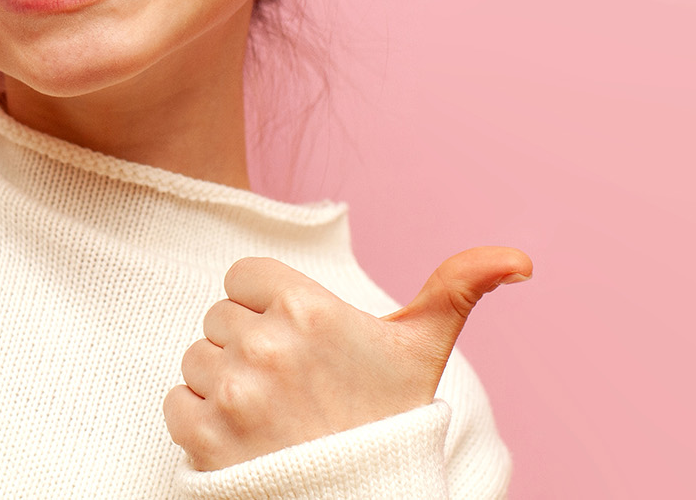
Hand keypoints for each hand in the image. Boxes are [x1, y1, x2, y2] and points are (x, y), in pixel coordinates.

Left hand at [163, 245, 532, 470]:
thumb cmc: (391, 423)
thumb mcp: (421, 352)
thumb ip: (455, 291)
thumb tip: (518, 259)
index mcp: (308, 308)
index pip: (244, 276)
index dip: (266, 306)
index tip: (298, 340)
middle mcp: (265, 344)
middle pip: (219, 318)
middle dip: (246, 345)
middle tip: (292, 385)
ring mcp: (232, 392)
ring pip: (196, 358)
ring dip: (222, 382)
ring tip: (273, 412)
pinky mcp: (203, 434)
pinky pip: (177, 402)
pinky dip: (200, 419)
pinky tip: (245, 436)